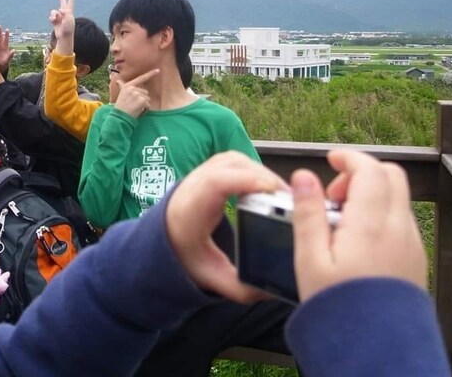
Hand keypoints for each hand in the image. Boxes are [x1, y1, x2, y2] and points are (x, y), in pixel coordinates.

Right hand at [49, 0, 74, 55]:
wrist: (64, 37)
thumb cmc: (68, 28)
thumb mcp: (68, 18)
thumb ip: (65, 12)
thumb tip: (59, 10)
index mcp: (69, 13)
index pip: (70, 3)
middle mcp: (65, 14)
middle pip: (63, 4)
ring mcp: (60, 18)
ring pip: (54, 11)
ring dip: (53, 14)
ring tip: (54, 19)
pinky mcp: (55, 22)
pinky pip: (51, 17)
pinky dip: (51, 18)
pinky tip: (52, 21)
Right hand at [113, 69, 159, 116]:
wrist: (119, 117)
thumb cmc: (120, 107)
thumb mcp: (121, 94)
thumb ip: (121, 86)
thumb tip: (117, 80)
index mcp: (128, 86)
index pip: (141, 78)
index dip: (150, 74)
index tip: (158, 70)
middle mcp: (132, 88)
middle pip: (145, 93)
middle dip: (142, 100)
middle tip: (133, 106)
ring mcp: (137, 94)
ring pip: (147, 100)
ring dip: (143, 106)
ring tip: (134, 109)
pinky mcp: (142, 100)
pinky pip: (148, 106)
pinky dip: (144, 111)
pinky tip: (137, 112)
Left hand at [166, 151, 286, 302]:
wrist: (161, 237)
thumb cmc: (184, 254)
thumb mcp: (210, 276)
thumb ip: (240, 287)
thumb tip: (273, 291)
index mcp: (190, 211)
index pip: (215, 183)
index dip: (245, 180)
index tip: (271, 191)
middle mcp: (192, 186)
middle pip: (229, 166)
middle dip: (263, 177)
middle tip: (289, 198)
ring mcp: (198, 173)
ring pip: (233, 160)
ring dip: (260, 171)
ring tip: (281, 193)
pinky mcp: (207, 169)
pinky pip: (232, 161)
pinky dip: (252, 168)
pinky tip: (267, 185)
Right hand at [292, 149, 427, 301]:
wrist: (376, 350)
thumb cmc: (340, 307)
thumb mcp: (310, 258)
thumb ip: (307, 212)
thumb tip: (303, 176)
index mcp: (371, 224)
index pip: (370, 169)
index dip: (349, 158)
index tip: (332, 160)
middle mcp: (398, 228)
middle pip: (391, 176)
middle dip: (362, 173)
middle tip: (335, 194)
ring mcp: (411, 244)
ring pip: (398, 198)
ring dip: (371, 194)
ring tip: (341, 221)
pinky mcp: (414, 259)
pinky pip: (402, 220)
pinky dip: (381, 214)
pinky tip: (358, 239)